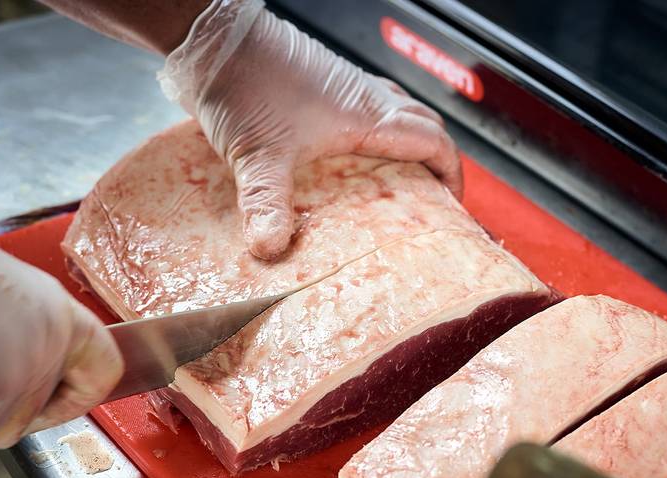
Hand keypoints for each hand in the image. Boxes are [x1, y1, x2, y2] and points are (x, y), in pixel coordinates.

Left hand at [158, 0, 462, 259]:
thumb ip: (266, 205)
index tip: (453, 203)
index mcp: (367, 115)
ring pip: (395, 110)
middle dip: (434, 158)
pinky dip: (373, 129)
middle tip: (428, 194)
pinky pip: (366, 105)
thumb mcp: (258, 157)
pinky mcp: (321, 81)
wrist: (213, 39)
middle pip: (423, 123)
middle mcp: (364, 96)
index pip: (432, 141)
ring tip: (394, 177)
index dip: (451, 172)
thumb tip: (271, 248)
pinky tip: (345, 153)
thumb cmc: (244, 86)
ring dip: (405, 140)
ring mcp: (343, 85)